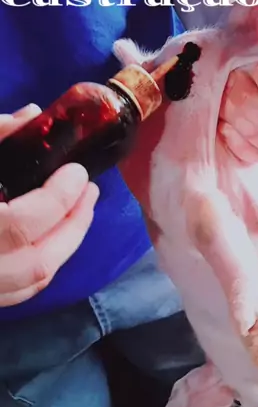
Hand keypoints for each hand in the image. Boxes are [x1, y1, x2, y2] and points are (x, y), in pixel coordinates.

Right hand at [0, 105, 98, 306]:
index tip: (77, 174)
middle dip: (73, 227)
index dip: (57, 201)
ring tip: (80, 211)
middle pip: (38, 264)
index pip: (22, 226)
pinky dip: (43, 264)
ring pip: (32, 282)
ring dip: (64, 246)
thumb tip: (31, 115)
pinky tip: (53, 239)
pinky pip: (18, 292)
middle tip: (90, 193)